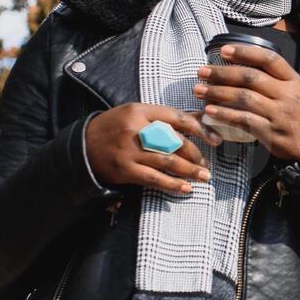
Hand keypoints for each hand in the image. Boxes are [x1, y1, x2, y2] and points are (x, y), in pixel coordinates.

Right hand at [85, 104, 215, 193]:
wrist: (83, 146)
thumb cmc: (117, 127)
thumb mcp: (138, 114)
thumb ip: (166, 117)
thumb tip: (200, 118)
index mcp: (140, 110)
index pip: (177, 118)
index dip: (200, 129)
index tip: (216, 139)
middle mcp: (135, 129)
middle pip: (175, 141)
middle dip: (195, 154)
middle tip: (206, 163)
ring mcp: (130, 150)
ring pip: (168, 161)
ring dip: (190, 171)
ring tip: (204, 176)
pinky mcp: (125, 169)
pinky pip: (154, 178)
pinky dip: (172, 184)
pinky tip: (186, 188)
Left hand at [193, 43, 299, 165]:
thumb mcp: (299, 90)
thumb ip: (277, 79)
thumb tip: (244, 67)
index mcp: (294, 81)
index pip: (269, 60)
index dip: (245, 52)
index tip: (224, 50)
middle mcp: (287, 95)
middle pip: (251, 78)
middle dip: (222, 73)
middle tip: (202, 71)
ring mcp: (279, 114)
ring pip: (244, 98)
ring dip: (218, 93)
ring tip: (200, 90)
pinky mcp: (271, 133)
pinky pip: (244, 121)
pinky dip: (224, 115)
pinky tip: (210, 112)